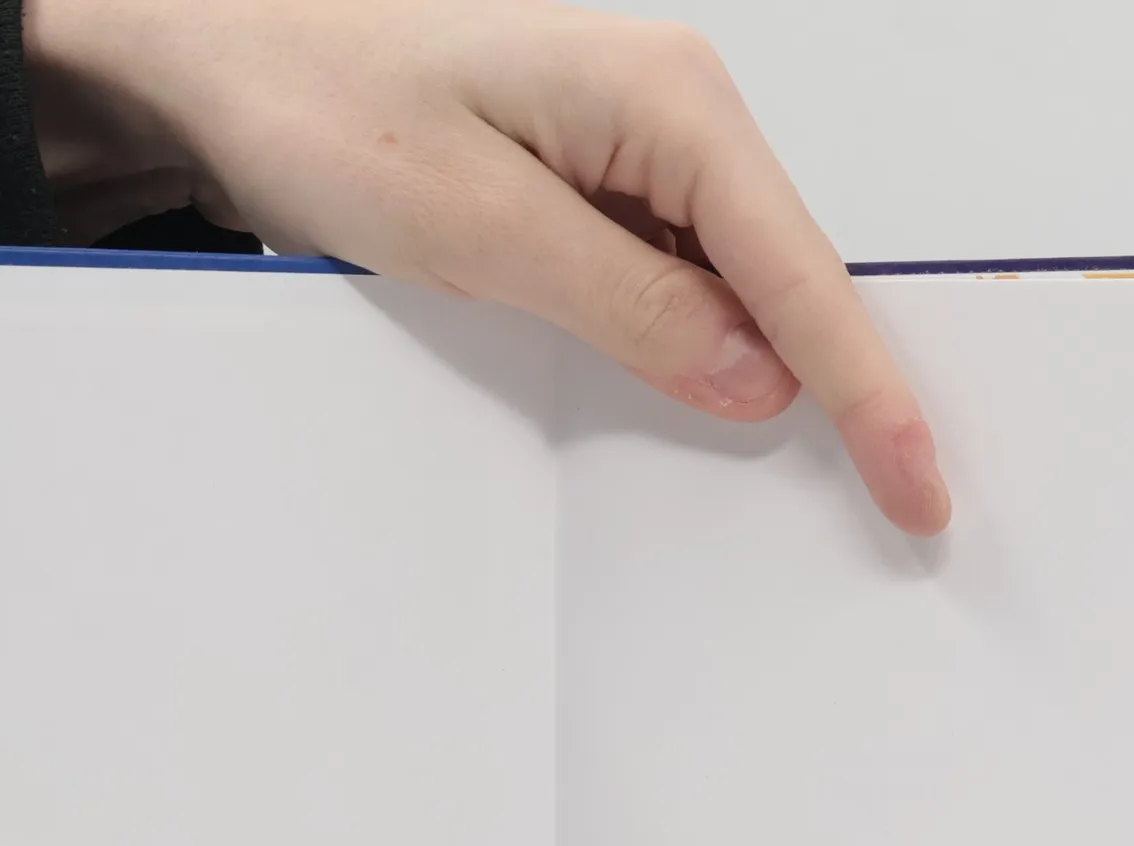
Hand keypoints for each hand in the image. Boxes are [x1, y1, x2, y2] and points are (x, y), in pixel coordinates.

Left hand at [22, 0, 950, 534]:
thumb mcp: (478, 226)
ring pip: (741, 287)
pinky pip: (679, 282)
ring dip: (768, 379)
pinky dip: (699, 352)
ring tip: (836, 475)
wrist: (214, 57)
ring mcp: (636, 149)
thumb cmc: (317, 101)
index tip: (919, 486)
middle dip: (849, 391)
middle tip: (905, 501)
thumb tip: (754, 380)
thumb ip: (628, 305)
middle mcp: (672, 113)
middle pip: (795, 278)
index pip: (801, 272)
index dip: (870, 392)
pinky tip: (708, 408)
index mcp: (666, 100)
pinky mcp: (595, 186)